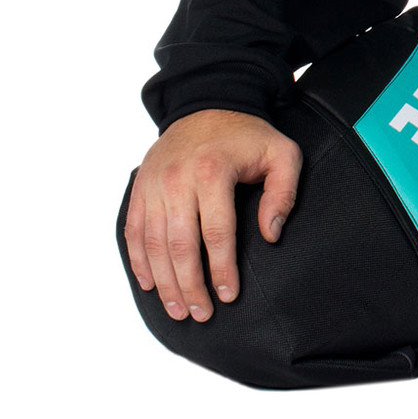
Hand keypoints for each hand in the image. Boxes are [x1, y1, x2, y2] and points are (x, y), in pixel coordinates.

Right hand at [124, 109, 302, 322]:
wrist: (208, 104)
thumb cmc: (249, 135)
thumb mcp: (282, 154)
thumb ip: (283, 193)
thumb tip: (271, 235)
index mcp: (212, 172)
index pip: (216, 232)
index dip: (221, 268)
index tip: (228, 295)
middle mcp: (176, 181)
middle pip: (180, 245)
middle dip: (190, 285)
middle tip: (200, 314)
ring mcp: (153, 185)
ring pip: (154, 244)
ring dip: (164, 282)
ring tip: (177, 309)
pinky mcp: (140, 189)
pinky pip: (134, 231)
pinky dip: (139, 261)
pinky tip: (150, 284)